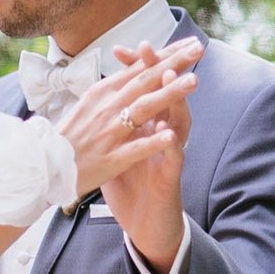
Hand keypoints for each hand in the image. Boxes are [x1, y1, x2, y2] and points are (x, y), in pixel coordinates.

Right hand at [49, 37, 202, 201]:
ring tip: (194, 81)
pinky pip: (134, 149)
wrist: (44, 167)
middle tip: (198, 48)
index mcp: (103, 92)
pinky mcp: (110, 159)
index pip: (140, 68)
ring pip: (143, 109)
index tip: (189, 42)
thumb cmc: (70, 135)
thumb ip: (115, 87)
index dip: (166, 54)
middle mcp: (107, 108)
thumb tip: (135, 67)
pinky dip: (152, 141)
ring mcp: (108, 133)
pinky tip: (171, 135)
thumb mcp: (90, 103)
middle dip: (174, 64)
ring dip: (169, 94)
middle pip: (145, 81)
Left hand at [96, 41, 193, 273]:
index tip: (121, 50)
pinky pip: (173, 157)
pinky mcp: (171, 177)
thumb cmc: (132, 188)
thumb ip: (113, 128)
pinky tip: (169, 132)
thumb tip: (97, 104)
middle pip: (164, 97)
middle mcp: (162, 136)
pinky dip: (171, 144)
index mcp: (147, 128)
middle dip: (158, 72)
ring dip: (174, 99)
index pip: (144, 92)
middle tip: (149, 48)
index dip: (135, 71)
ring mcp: (169, 155)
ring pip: (177, 122)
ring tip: (169, 76)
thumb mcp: (117, 153)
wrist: (147, 225)